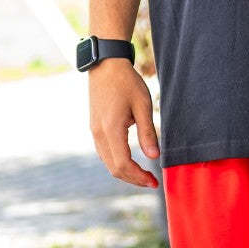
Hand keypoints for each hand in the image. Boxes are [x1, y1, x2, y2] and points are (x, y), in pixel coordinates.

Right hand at [89, 58, 160, 188]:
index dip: (138, 177)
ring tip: (143, 173)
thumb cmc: (127, 82)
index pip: (123, 165)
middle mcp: (99, 134)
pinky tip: (131, 161)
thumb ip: (147, 132)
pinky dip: (118, 162)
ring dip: (125, 172)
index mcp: (111, 130)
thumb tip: (154, 157)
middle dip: (133, 178)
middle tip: (152, 181)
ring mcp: (94, 132)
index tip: (154, 181)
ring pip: (108, 162)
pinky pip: (105, 153)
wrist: (106, 65)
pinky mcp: (95, 128)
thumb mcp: (142, 104)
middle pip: (114, 168)